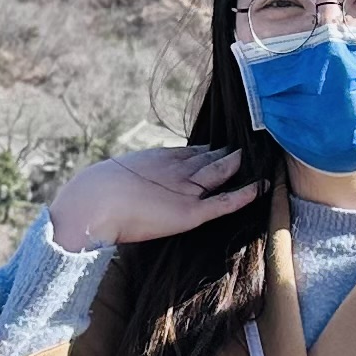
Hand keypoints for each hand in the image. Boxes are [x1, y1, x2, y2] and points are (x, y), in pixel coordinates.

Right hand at [45, 144, 257, 248]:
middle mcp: (176, 169)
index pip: (189, 153)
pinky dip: (245, 194)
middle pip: (208, 158)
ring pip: (219, 172)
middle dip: (225, 152)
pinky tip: (263, 187)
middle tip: (248, 144)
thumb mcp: (111, 181)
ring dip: (236, 164)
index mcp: (157, 160)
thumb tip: (111, 190)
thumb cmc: (93, 196)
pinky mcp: (193, 211)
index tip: (219, 146)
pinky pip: (225, 201)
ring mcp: (186, 188)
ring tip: (256, 156)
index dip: (206, 150)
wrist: (92, 205)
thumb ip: (122, 183)